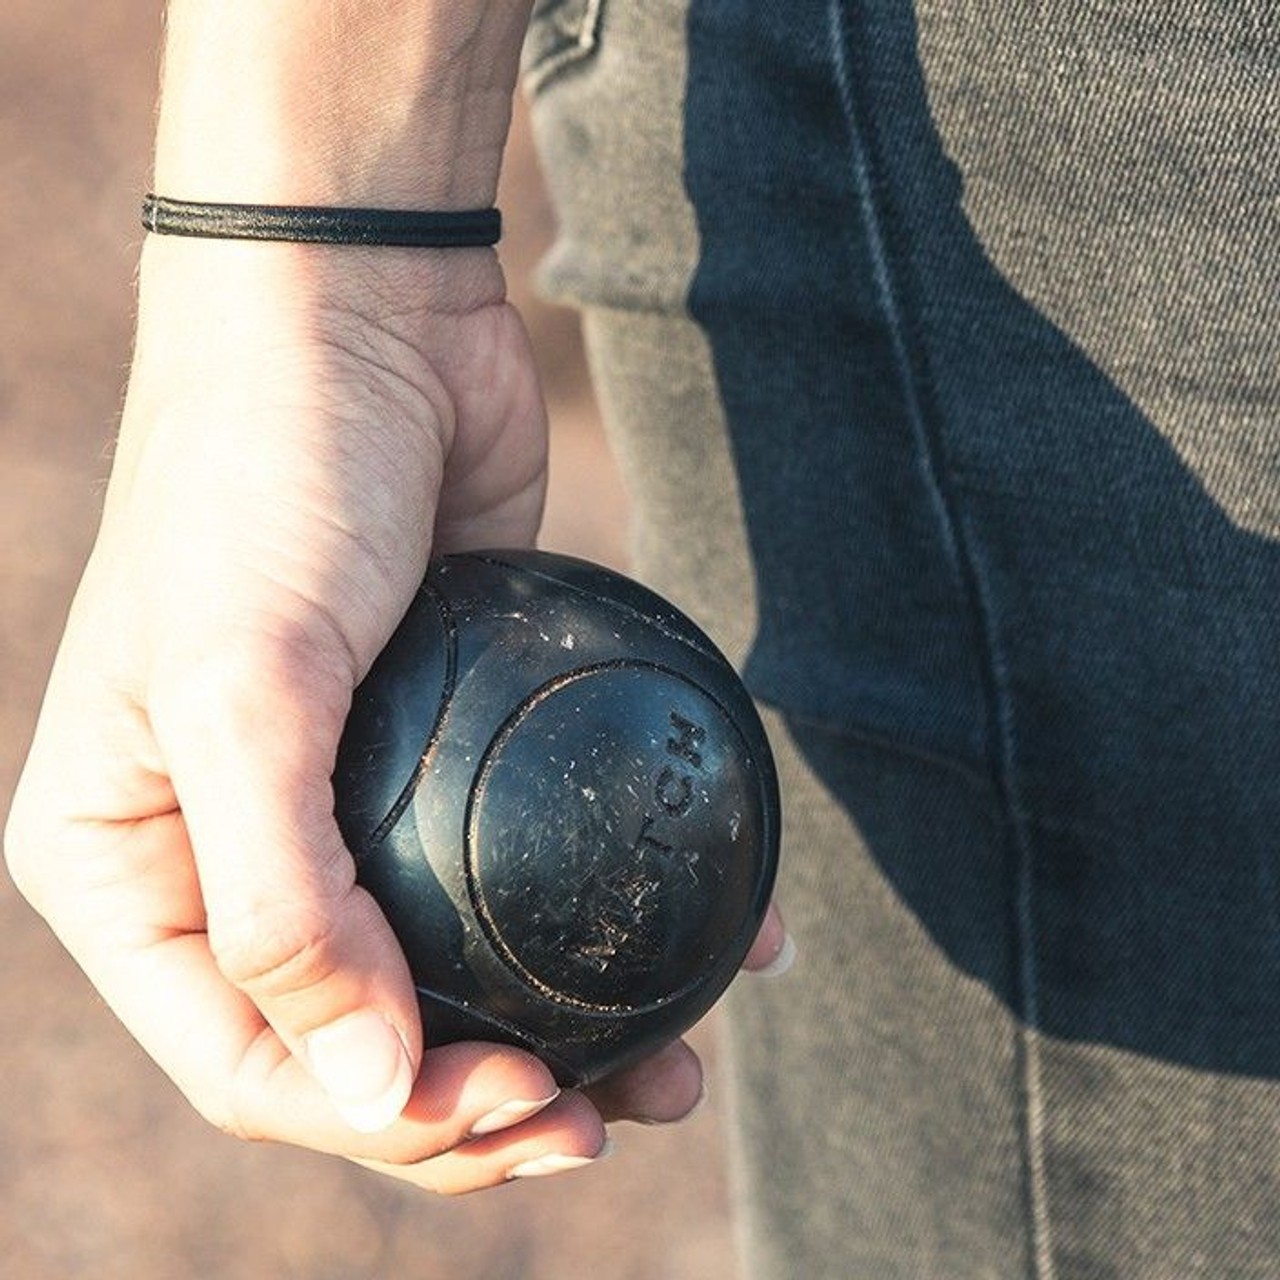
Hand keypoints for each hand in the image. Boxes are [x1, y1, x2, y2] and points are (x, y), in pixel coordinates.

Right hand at [4, 238, 788, 1192]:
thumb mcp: (241, 690)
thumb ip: (286, 908)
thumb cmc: (262, 477)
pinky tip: (712, 945)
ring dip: (559, 1039)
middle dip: (483, 1107)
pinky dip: (604, 919)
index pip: (253, 1063)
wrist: (359, 318)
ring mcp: (346, 806)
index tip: (535, 1112)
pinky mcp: (446, 748)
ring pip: (453, 974)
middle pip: (362, 1043)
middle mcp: (227, 857)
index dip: (391, 1125)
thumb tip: (374, 1098)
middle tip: (615, 1114)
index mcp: (128, 870)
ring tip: (674, 1070)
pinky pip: (522, 866)